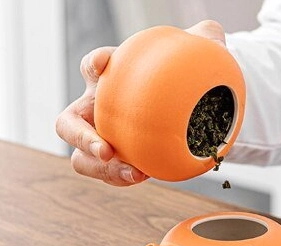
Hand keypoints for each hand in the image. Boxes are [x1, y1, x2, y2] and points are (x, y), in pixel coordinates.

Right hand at [55, 20, 225, 185]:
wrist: (186, 110)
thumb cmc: (181, 81)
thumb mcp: (194, 59)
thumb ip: (203, 41)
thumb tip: (212, 32)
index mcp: (109, 79)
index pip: (92, 66)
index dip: (94, 64)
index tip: (104, 63)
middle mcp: (98, 110)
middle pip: (68, 124)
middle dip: (80, 137)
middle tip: (105, 151)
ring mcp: (104, 138)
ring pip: (83, 158)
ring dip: (102, 170)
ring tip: (133, 174)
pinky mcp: (118, 161)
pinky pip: (111, 174)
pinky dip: (123, 177)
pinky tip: (146, 175)